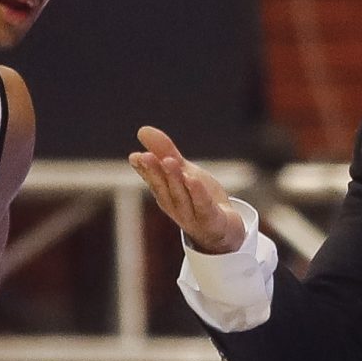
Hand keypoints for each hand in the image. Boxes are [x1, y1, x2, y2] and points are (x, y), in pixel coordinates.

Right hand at [129, 126, 247, 254]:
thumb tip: (142, 130)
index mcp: (166, 195)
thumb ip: (166, 152)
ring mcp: (193, 216)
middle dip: (156, 172)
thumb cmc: (200, 199)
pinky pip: (203, 207)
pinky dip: (197, 194)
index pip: (154, 180)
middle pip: (165, 188)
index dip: (145, 169)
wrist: (225, 231)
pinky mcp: (212, 222)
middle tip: (147, 156)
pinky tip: (193, 180)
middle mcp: (176, 207)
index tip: (136, 157)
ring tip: (170, 161)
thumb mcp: (184, 171)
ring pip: (182, 196)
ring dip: (175, 179)